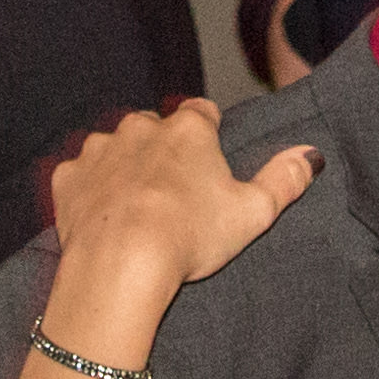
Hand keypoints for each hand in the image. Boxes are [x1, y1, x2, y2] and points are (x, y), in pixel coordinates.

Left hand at [51, 102, 316, 301]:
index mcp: (186, 129)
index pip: (202, 112)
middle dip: (163, 151)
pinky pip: (80, 176)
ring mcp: (98, 150)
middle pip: (154, 128)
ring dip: (125, 168)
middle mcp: (138, 128)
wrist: (119, 266)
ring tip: (137, 209)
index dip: (209, 135)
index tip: (210, 163)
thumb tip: (311, 155)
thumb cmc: (190, 237)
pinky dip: (91, 191)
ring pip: (115, 148)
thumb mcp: (253, 213)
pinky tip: (105, 219)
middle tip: (174, 195)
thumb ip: (284, 179)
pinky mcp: (67, 178)